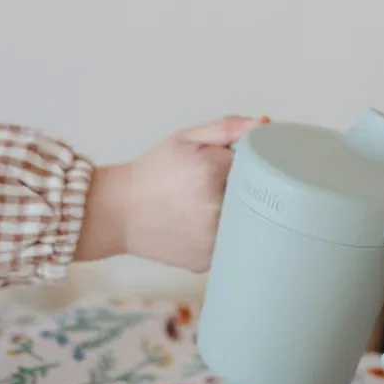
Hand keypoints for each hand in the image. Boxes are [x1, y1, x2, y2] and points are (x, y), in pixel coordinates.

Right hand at [77, 115, 268, 271]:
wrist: (117, 212)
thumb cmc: (151, 173)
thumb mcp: (186, 139)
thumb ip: (228, 128)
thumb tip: (266, 124)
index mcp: (210, 172)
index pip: (257, 164)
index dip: (248, 164)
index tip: (236, 166)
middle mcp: (214, 208)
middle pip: (252, 196)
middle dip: (242, 189)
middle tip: (216, 187)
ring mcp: (212, 238)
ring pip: (244, 222)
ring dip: (236, 213)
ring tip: (205, 206)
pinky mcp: (207, 260)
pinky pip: (230, 244)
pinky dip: (223, 234)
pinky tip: (201, 225)